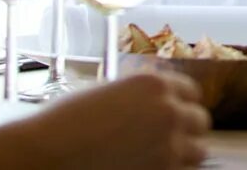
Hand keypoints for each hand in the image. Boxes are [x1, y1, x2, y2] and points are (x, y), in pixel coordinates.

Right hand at [10, 69, 209, 168]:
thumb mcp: (108, 93)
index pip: (191, 92)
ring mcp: (168, 144)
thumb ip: (139, 96)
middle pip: (200, 120)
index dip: (182, 104)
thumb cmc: (65, 123)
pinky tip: (153, 168)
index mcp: (154, 84)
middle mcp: (168, 110)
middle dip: (188, 129)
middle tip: (172, 139)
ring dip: (186, 153)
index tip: (176, 114)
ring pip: (199, 150)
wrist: (46, 154)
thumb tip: (154, 102)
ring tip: (165, 157)